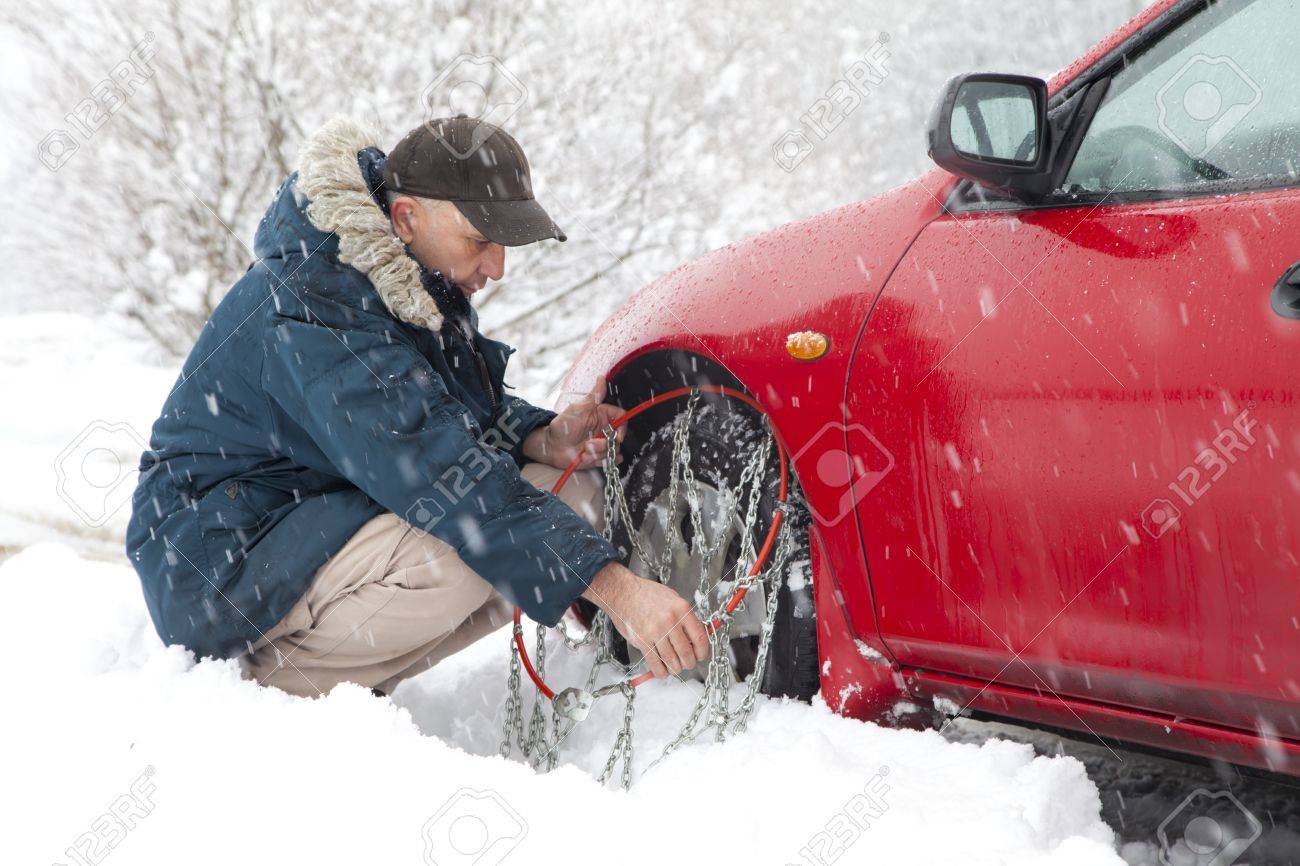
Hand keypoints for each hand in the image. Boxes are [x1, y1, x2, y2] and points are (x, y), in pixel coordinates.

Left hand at [524, 378, 624, 469]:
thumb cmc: (563, 425)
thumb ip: (594, 396)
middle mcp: (604, 429)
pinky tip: (592, 458)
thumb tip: (601, 377)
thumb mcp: (579, 409)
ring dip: (599, 452)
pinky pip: (609, 461)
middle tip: (590, 445)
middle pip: (619, 436)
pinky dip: (602, 461)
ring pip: (613, 449)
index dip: (622, 428)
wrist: (551, 446)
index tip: (616, 436)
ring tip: (584, 451)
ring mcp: (601, 443)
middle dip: (606, 444)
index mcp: (602, 415)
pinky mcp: (598, 456)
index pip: (622, 418)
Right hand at [581, 562, 709, 678]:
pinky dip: (661, 671)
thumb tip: (696, 636)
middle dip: (689, 663)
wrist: (623, 592)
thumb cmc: (647, 594)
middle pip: (686, 653)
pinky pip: (655, 663)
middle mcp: (670, 621)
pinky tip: (663, 670)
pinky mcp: (642, 641)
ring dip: (675, 669)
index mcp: (682, 609)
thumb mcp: (673, 599)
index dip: (702, 652)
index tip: (701, 656)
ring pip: (672, 661)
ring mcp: (656, 631)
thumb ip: (685, 617)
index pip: (700, 638)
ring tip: (675, 667)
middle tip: (687, 663)